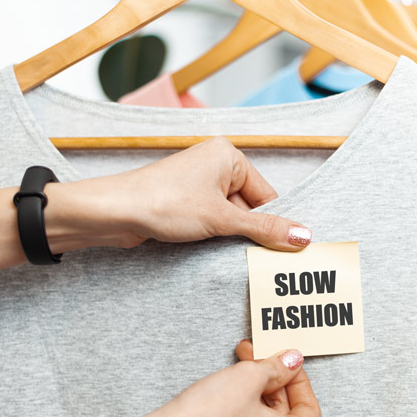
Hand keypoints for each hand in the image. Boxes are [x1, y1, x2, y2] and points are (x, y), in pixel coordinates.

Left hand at [0, 137, 311, 279]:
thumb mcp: (222, 219)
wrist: (113, 213)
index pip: (267, 194)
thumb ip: (264, 229)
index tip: (286, 250)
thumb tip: (303, 237)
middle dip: (252, 233)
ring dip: (232, 239)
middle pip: (250, 207)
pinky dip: (215, 239)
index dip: (274, 223)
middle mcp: (214, 166)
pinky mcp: (184, 204)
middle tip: (261, 260)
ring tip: (231, 257)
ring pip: (230, 218)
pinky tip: (213, 254)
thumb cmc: (163, 203)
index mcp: (228, 156)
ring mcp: (198, 185)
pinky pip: (212, 223)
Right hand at [145, 341, 320, 416]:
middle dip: (273, 378)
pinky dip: (244, 404)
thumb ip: (277, 367)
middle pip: (287, 412)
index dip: (299, 379)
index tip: (286, 361)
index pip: (309, 408)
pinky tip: (230, 385)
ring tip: (242, 364)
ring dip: (257, 388)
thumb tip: (292, 361)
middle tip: (258, 354)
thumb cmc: (208, 416)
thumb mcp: (250, 377)